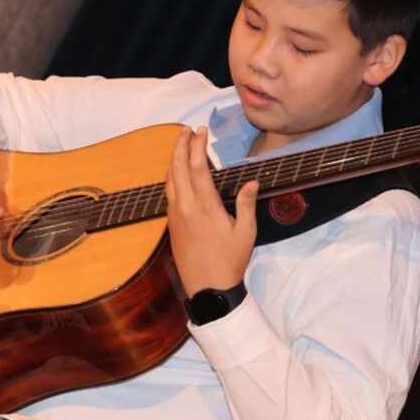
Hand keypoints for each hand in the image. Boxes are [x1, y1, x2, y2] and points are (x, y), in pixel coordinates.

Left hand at [165, 126, 258, 296]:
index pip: (197, 167)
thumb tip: (252, 181)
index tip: (201, 131)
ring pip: (169, 180)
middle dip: (180, 145)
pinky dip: (171, 176)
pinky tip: (176, 174)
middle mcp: (185, 207)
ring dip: (172, 159)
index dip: (197, 146)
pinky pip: (167, 193)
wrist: (207, 289)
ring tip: (179, 145)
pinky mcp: (171, 225)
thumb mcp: (246, 233)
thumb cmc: (230, 261)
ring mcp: (175, 216)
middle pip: (177, 168)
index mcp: (205, 206)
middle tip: (186, 130)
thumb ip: (247, 204)